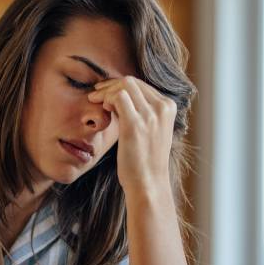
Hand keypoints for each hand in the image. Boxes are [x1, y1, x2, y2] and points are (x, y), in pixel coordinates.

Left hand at [87, 76, 176, 194]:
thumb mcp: (149, 130)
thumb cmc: (144, 160)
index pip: (141, 84)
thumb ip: (141, 112)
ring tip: (95, 100)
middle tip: (95, 93)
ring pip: (125, 85)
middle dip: (110, 85)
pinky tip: (102, 108)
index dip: (120, 86)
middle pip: (132, 82)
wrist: (148, 182)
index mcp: (168, 107)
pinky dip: (106, 98)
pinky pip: (118, 97)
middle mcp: (162, 107)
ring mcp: (151, 115)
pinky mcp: (135, 124)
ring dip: (106, 91)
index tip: (105, 92)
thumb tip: (120, 98)